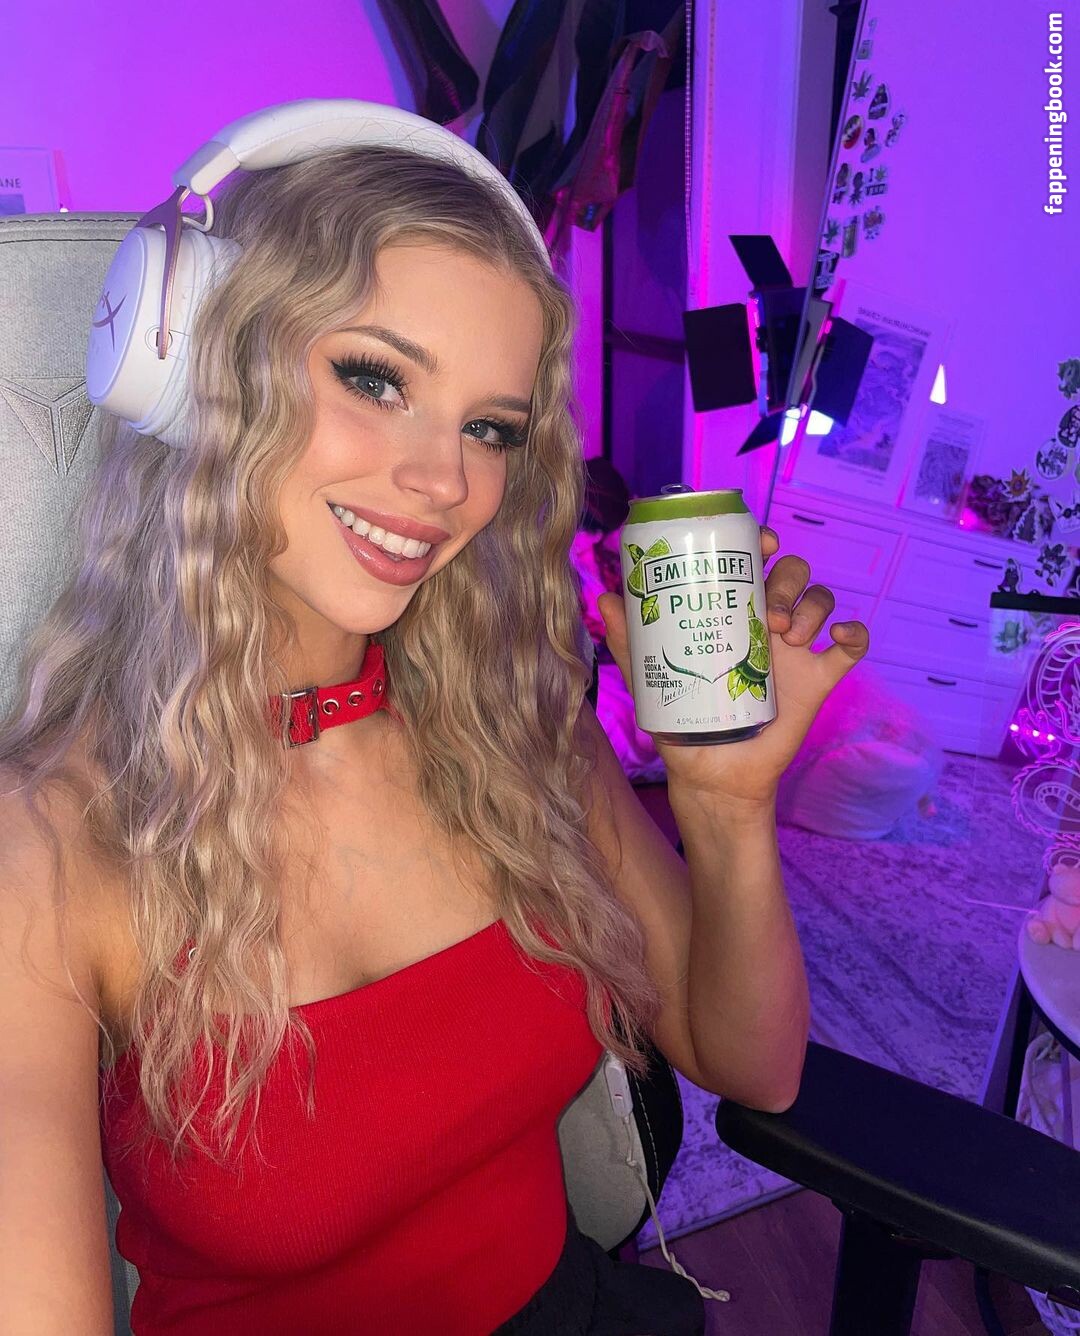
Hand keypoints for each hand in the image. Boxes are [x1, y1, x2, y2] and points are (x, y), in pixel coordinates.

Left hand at [597, 526, 869, 809]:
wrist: (710, 774)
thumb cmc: (682, 721)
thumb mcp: (650, 678)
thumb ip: (631, 641)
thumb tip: (606, 598)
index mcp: (731, 612)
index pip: (754, 560)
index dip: (762, 540)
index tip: (760, 542)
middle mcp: (767, 623)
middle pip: (793, 572)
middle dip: (787, 578)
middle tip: (768, 611)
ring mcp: (796, 650)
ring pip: (822, 599)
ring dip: (813, 606)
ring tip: (787, 635)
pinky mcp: (819, 679)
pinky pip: (853, 646)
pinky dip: (854, 631)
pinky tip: (835, 637)